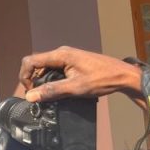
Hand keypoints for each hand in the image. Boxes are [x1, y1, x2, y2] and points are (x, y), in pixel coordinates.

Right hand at [18, 47, 141, 103]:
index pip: (30, 61)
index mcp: (60, 55)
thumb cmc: (102, 80)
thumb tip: (30, 96)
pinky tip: (61, 89)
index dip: (24, 76)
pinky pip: (55, 69)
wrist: (124, 76)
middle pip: (37, 64)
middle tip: (40, 95)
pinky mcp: (73, 62)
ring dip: (43, 80)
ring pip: (46, 67)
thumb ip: (52, 91)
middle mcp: (61, 52)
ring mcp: (68, 56)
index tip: (30, 91)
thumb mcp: (76, 88)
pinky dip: (52, 79)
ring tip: (51, 94)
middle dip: (33, 79)